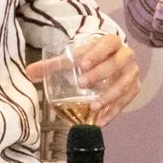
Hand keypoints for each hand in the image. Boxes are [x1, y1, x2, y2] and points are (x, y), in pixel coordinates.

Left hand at [26, 35, 141, 121]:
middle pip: (117, 64)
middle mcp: (125, 55)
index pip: (107, 44)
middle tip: (81, 85)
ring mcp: (132, 73)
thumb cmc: (90, 57)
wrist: (109, 60)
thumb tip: (29, 72)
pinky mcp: (134, 88)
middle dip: (99, 74)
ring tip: (93, 107)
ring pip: (125, 84)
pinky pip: (127, 101)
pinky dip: (114, 111)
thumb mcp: (74, 57)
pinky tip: (101, 120)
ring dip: (110, 96)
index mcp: (111, 42)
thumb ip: (53, 65)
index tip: (81, 65)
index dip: (96, 54)